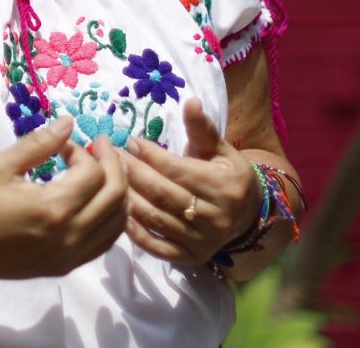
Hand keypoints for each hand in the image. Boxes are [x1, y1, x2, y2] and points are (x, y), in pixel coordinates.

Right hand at [0, 116, 128, 284]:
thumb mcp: (0, 166)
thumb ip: (38, 142)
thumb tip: (69, 123)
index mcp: (53, 208)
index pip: (92, 173)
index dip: (83, 151)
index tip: (63, 146)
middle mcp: (70, 234)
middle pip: (116, 195)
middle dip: (113, 164)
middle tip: (99, 146)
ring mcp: (72, 254)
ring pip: (118, 220)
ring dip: (118, 190)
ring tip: (103, 170)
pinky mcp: (69, 265)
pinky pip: (107, 241)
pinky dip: (112, 217)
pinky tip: (99, 200)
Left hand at [122, 98, 257, 266]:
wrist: (248, 215)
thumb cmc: (227, 175)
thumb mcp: (220, 149)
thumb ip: (202, 128)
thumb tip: (190, 100)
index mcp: (225, 187)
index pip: (177, 169)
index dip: (150, 155)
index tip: (130, 141)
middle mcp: (216, 218)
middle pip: (162, 193)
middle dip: (133, 173)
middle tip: (111, 157)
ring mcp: (203, 242)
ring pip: (156, 219)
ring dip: (128, 198)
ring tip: (111, 179)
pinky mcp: (191, 258)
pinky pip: (158, 247)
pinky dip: (136, 233)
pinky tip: (120, 214)